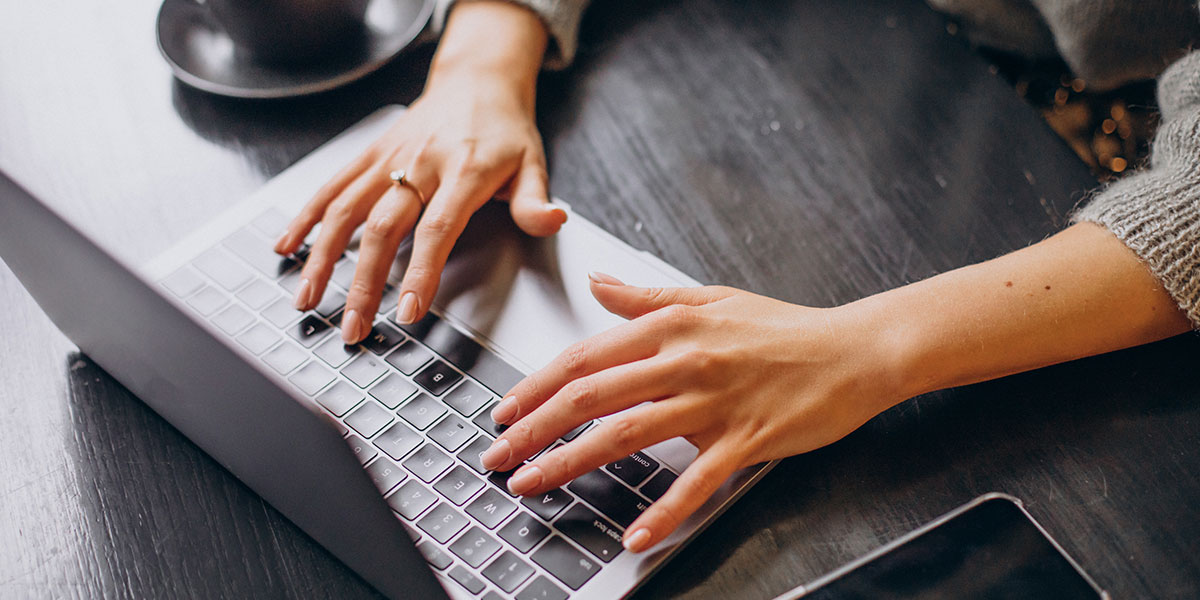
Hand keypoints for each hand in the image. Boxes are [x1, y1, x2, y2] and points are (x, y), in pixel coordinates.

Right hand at [274, 1, 563, 343]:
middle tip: (353, 327)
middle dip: (363, 283)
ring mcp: (389, 158)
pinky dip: (305, 217)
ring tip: (307, 299)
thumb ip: (536, 201)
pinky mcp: (369, 154)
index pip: (438, 229)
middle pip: (383, 228)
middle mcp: (420, 163)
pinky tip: (286, 247)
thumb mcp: (534, 162)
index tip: (407, 311)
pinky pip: (331, 187)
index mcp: (463, 171)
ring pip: (345, 209)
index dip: (421, 272)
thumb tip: (553, 221)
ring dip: (321, 257)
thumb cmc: (505, 129)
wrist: (477, 79)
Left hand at [478, 273, 902, 552]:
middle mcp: (683, 361)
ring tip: (532, 484)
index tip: (505, 411)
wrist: (854, 350)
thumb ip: (646, 296)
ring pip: (626, 435)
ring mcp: (713, 403)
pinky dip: (664, 511)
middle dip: (534, 428)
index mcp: (670, 326)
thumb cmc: (783, 328)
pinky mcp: (745, 440)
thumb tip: (598, 283)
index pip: (584, 357)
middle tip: (499, 455)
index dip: (536, 386)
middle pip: (590, 396)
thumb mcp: (709, 297)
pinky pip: (696, 481)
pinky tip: (634, 535)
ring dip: (570, 462)